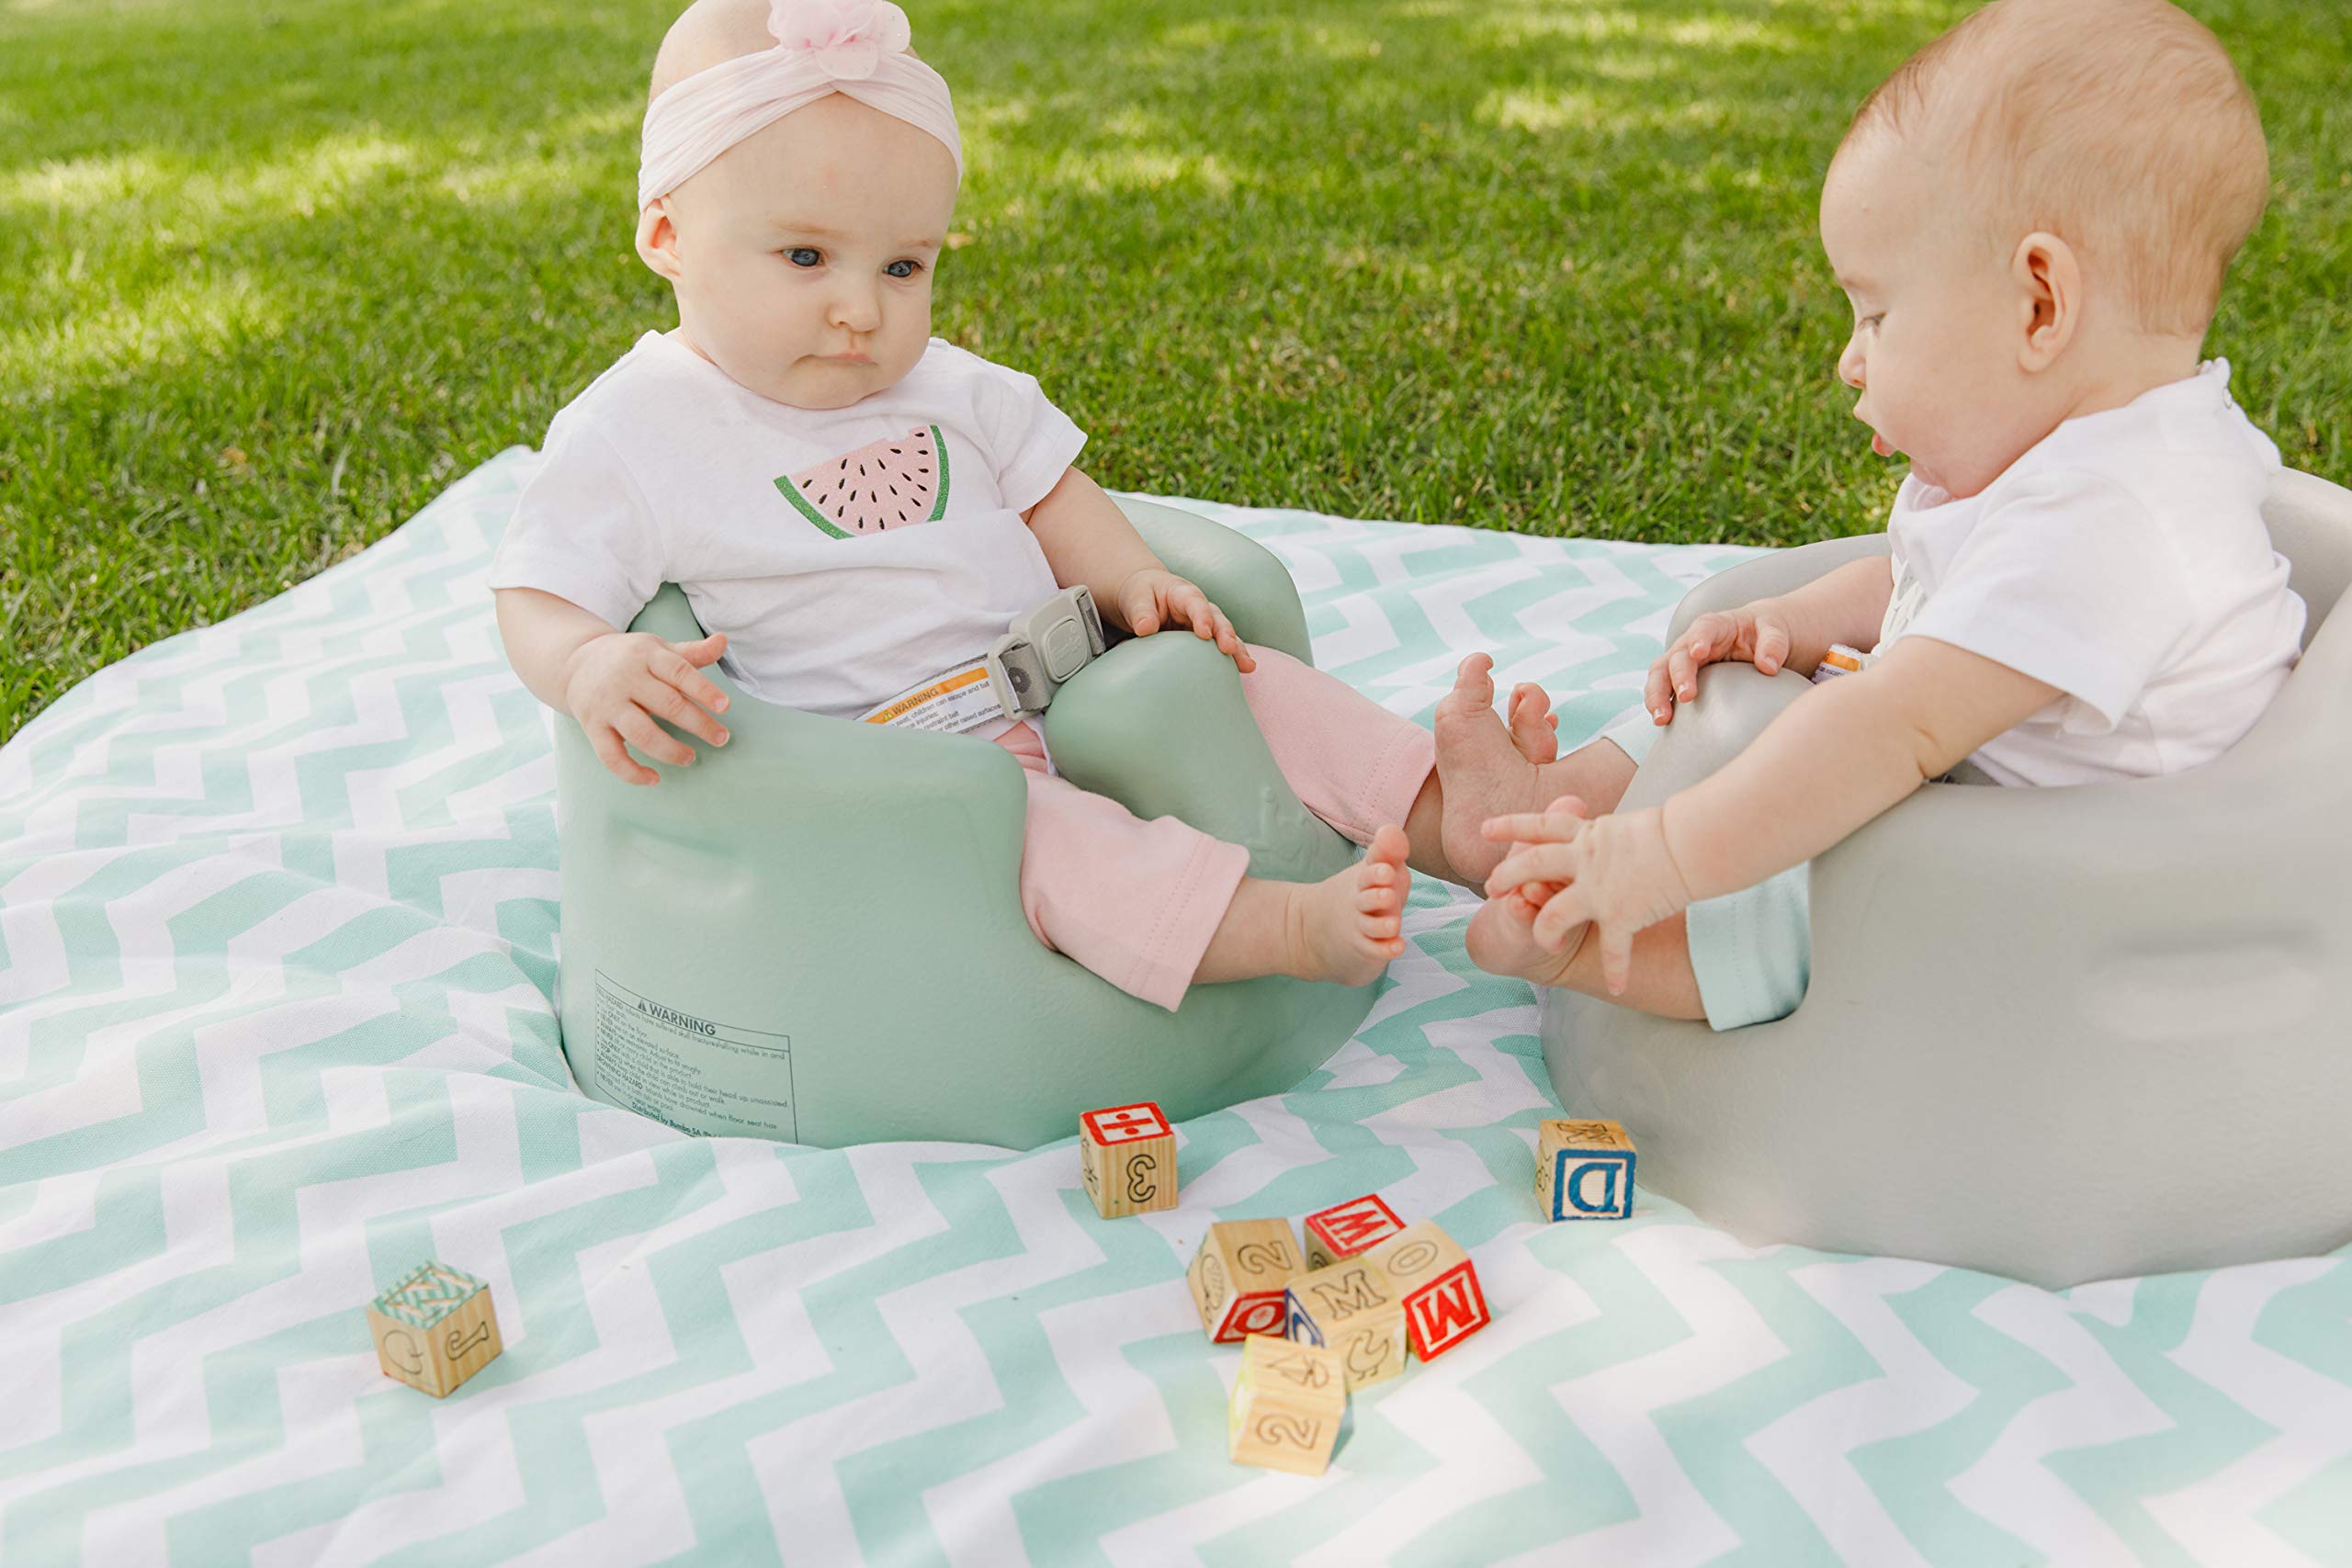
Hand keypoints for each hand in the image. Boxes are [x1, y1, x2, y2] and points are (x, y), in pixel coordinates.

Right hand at [562, 629, 730, 785]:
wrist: (576, 663)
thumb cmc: (630, 659)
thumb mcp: (659, 649)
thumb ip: (692, 652)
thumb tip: (723, 641)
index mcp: (645, 655)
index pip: (678, 671)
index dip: (703, 689)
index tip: (725, 706)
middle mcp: (624, 678)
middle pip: (666, 704)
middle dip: (697, 724)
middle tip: (721, 738)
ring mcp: (607, 704)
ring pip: (641, 733)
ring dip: (670, 750)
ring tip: (690, 757)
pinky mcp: (592, 727)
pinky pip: (611, 756)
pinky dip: (632, 772)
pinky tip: (654, 778)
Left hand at [1115, 568, 1255, 672]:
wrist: (1144, 598)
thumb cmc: (1140, 595)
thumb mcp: (1136, 598)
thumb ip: (1141, 612)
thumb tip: (1145, 628)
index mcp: (1182, 593)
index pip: (1194, 602)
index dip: (1201, 616)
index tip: (1204, 632)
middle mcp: (1199, 607)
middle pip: (1217, 618)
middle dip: (1225, 634)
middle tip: (1230, 649)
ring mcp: (1205, 623)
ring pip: (1224, 634)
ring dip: (1236, 649)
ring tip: (1248, 665)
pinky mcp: (1204, 640)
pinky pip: (1219, 648)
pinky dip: (1231, 658)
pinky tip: (1243, 670)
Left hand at [1481, 800, 1693, 994]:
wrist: (1692, 840)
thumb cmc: (1679, 829)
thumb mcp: (1634, 826)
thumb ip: (1614, 840)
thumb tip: (1616, 840)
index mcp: (1589, 835)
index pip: (1541, 826)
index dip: (1511, 826)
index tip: (1485, 829)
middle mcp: (1586, 860)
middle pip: (1531, 864)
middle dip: (1506, 876)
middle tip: (1491, 888)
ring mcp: (1599, 889)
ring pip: (1551, 915)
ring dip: (1544, 933)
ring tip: (1547, 944)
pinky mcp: (1619, 914)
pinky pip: (1611, 951)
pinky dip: (1616, 970)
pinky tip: (1617, 986)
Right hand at [1642, 600, 1797, 724]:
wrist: (1757, 639)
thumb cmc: (1765, 632)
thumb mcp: (1776, 630)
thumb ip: (1774, 643)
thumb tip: (1768, 667)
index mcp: (1716, 625)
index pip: (1704, 628)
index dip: (1698, 638)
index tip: (1699, 651)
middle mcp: (1692, 642)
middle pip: (1676, 656)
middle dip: (1678, 675)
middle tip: (1687, 696)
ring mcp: (1683, 662)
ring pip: (1660, 675)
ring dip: (1657, 696)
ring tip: (1661, 719)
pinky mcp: (1680, 680)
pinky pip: (1664, 691)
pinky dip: (1660, 705)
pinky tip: (1663, 724)